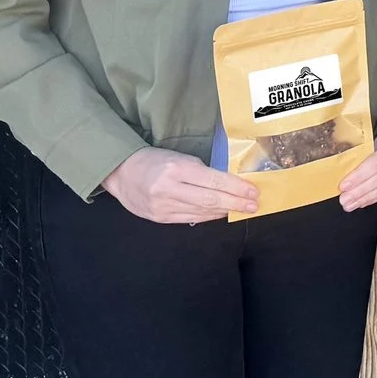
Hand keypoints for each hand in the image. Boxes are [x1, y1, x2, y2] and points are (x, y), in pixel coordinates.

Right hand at [101, 146, 257, 223]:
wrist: (122, 173)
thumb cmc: (156, 161)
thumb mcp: (180, 158)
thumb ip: (203, 172)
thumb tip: (231, 185)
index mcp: (176, 169)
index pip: (213, 180)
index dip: (236, 188)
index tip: (253, 191)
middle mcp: (168, 189)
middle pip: (210, 199)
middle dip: (235, 203)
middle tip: (253, 205)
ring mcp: (162, 206)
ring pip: (201, 212)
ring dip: (224, 211)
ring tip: (242, 209)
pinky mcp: (159, 218)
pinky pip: (190, 219)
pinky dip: (208, 217)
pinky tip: (221, 213)